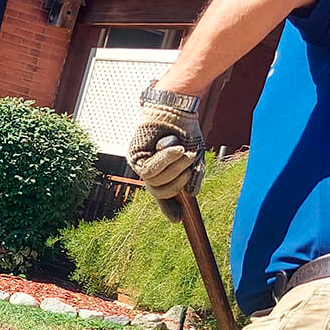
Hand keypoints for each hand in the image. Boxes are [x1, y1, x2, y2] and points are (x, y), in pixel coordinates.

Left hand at [127, 104, 205, 222]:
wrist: (177, 110)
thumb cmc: (186, 133)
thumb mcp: (196, 158)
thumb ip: (195, 176)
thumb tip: (192, 195)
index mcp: (164, 175)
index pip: (164, 197)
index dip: (169, 209)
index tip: (178, 220)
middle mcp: (151, 173)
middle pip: (161, 191)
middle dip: (178, 181)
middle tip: (190, 162)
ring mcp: (141, 165)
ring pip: (154, 181)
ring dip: (173, 168)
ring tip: (183, 151)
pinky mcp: (134, 156)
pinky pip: (149, 169)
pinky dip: (164, 160)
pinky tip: (174, 149)